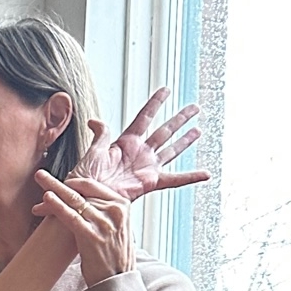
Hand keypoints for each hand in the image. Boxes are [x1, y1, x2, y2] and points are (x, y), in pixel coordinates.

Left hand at [33, 171, 133, 285]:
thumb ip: (103, 211)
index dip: (73, 183)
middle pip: (81, 192)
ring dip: (53, 192)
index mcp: (122, 205)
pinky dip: (57, 206)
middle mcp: (114, 210)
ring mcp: (104, 222)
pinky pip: (71, 216)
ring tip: (39, 180)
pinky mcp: (92, 236)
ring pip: (74, 201)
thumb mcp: (116, 227)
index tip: (58, 183)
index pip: (93, 186)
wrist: (117, 281)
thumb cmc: (113, 256)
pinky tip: (46, 199)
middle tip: (40, 175)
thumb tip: (84, 201)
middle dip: (58, 184)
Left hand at [73, 87, 207, 201]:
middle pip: (164, 131)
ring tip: (199, 130)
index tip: (166, 90)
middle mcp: (139, 154)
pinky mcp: (150, 183)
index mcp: (125, 143)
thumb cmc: (84, 180)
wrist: (85, 201)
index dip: (155, 103)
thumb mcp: (92, 153)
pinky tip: (205, 174)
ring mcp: (146, 168)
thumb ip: (100, 135)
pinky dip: (191, 177)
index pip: (144, 118)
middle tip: (194, 108)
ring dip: (186, 140)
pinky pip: (174, 180)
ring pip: (171, 150)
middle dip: (179, 119)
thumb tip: (95, 120)